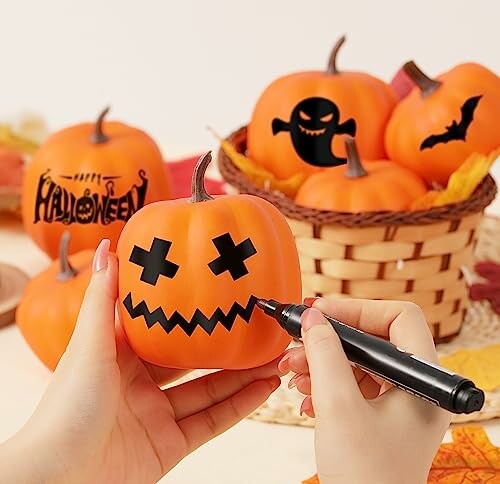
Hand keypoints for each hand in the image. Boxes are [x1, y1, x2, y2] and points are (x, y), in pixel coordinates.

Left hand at [2, 239, 280, 483]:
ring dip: (242, 376)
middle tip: (258, 327)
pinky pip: (211, 422)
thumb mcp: (88, 344)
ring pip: (209, 390)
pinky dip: (240, 407)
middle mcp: (140, 384)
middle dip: (226, 345)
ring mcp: (157, 415)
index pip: (163, 327)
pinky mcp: (169, 446)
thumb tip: (106, 247)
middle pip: (193, 360)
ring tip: (274, 357)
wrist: (57, 479)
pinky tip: (265, 390)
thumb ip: (103, 297)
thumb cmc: (65, 408)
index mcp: (121, 355)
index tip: (219, 294)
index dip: (192, 312)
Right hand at [279, 298, 450, 483]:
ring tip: (293, 372)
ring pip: (361, 362)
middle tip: (299, 341)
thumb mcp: (338, 405)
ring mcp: (401, 403)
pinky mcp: (384, 417)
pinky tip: (306, 395)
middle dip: (331, 339)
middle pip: (375, 339)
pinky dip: (328, 383)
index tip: (322, 312)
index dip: (359, 309)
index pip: (399, 317)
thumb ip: (325, 353)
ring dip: (324, 362)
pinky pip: (356, 384)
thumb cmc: (363, 478)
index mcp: (423, 382)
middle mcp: (417, 388)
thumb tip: (314, 317)